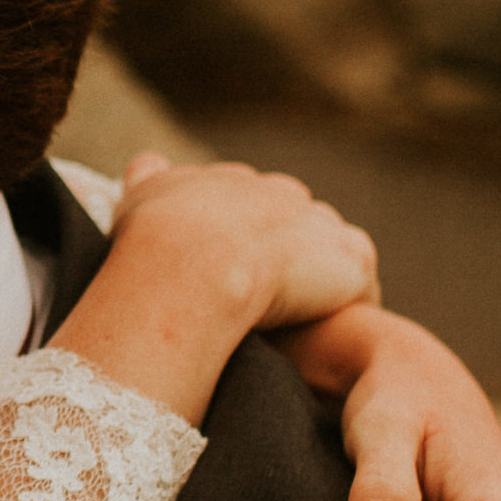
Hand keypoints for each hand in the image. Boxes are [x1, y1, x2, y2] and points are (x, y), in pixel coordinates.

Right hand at [113, 151, 380, 331]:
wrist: (194, 261)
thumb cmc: (157, 238)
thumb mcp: (139, 196)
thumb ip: (149, 178)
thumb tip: (148, 163)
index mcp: (233, 183)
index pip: (250, 206)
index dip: (244, 242)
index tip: (234, 274)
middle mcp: (281, 193)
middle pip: (295, 225)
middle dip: (288, 256)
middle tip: (272, 305)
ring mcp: (320, 224)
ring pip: (330, 254)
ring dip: (322, 284)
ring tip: (308, 326)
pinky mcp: (351, 257)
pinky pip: (360, 287)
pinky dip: (348, 309)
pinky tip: (330, 336)